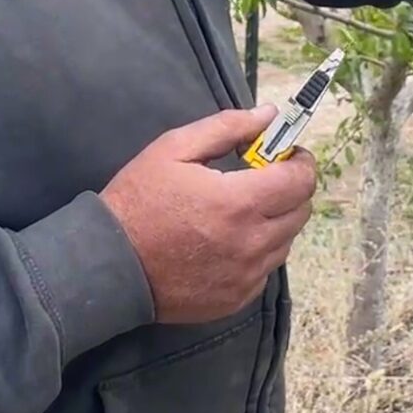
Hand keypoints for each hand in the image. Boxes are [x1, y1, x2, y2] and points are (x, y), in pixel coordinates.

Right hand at [101, 106, 317, 324]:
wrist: (110, 263)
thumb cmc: (139, 200)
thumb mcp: (174, 148)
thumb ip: (226, 127)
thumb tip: (268, 115)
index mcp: (239, 202)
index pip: (300, 180)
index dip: (301, 162)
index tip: (288, 154)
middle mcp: (252, 242)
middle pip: (301, 211)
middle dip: (291, 188)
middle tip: (265, 178)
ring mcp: (247, 275)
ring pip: (287, 240)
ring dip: (277, 220)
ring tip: (244, 209)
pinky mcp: (237, 297)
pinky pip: (267, 268)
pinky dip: (259, 250)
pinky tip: (231, 240)